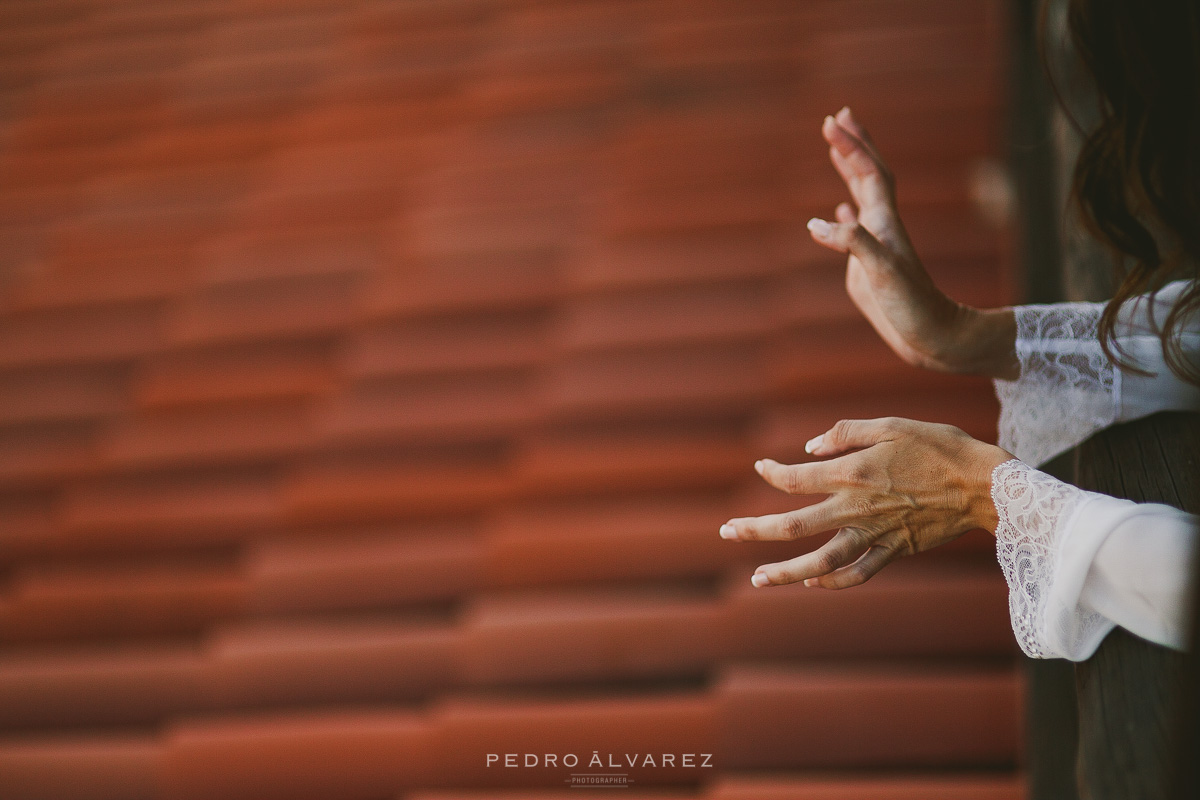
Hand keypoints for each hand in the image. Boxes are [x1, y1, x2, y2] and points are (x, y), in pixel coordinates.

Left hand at [718, 417, 1012, 588]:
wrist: (984, 485)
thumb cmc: (938, 446)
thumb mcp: (891, 424)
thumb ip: (845, 434)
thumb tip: (808, 448)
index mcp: (852, 472)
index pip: (795, 478)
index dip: (771, 473)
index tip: (761, 468)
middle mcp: (856, 507)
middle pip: (793, 525)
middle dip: (755, 529)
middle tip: (726, 532)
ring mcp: (875, 534)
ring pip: (821, 561)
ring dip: (785, 572)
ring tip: (758, 579)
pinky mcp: (895, 551)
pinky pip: (858, 574)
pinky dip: (832, 581)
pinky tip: (812, 582)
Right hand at [811, 107, 1017, 379]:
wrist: (932, 336)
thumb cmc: (913, 306)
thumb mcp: (882, 273)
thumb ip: (851, 244)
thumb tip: (816, 223)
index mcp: (885, 224)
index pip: (868, 173)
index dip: (851, 147)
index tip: (831, 123)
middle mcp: (880, 228)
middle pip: (868, 175)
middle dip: (853, 145)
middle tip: (837, 117)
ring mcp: (874, 245)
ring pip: (861, 197)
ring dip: (849, 171)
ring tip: (836, 149)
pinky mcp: (866, 266)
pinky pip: (853, 231)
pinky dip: (843, 216)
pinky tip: (835, 213)